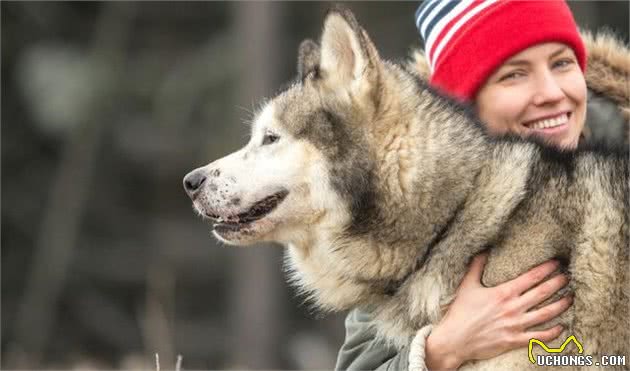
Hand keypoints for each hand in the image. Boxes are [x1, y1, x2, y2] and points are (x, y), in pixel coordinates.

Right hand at [424, 253, 571, 369]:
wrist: (455, 339)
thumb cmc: (460, 312)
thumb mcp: (467, 285)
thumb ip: (476, 266)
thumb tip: (483, 250)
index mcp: (503, 293)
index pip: (531, 277)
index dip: (546, 269)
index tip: (556, 263)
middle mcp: (512, 308)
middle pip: (542, 293)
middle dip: (558, 283)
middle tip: (568, 277)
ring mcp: (515, 325)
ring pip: (545, 313)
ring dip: (561, 305)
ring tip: (570, 298)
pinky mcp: (515, 340)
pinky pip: (539, 336)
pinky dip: (552, 332)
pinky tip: (561, 327)